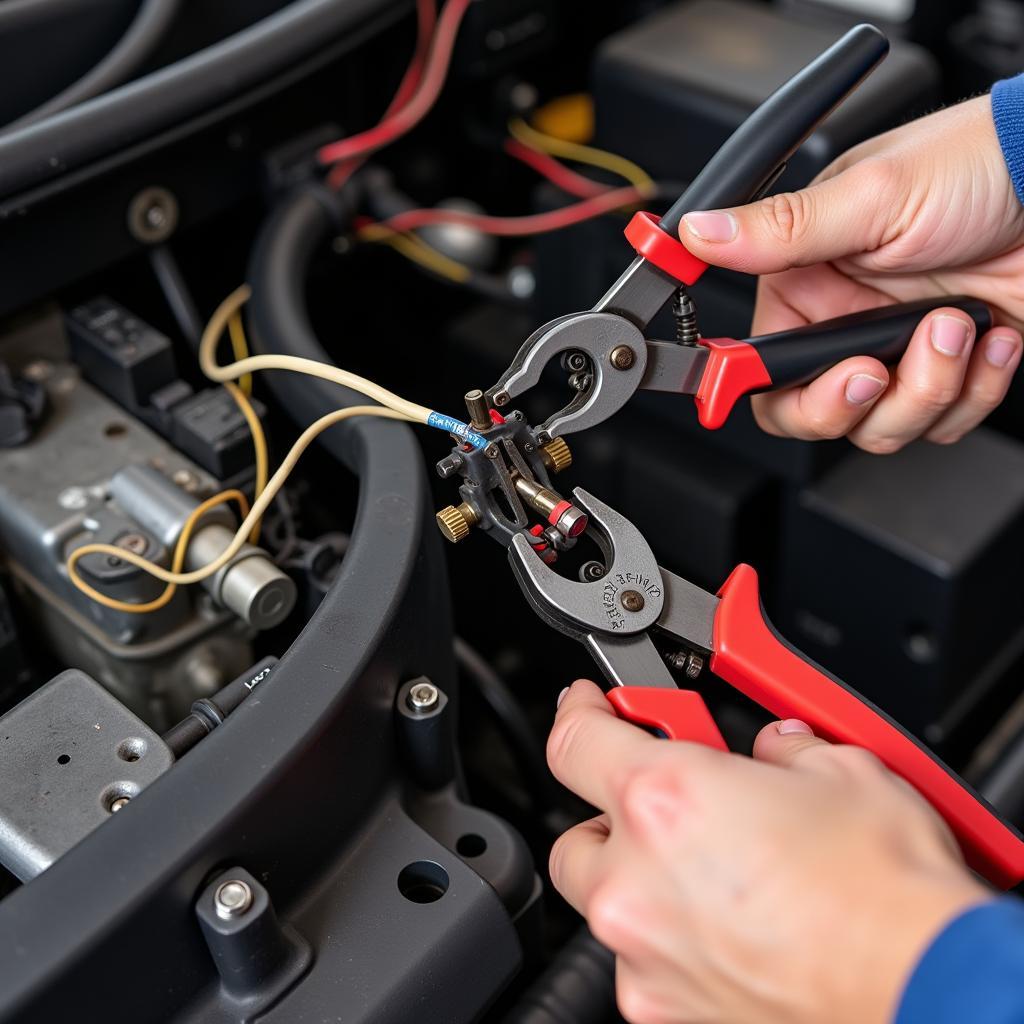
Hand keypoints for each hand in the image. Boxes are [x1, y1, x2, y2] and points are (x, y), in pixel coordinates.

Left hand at [546, 680, 989, 1023]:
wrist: (928, 988)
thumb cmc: (886, 892)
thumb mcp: (839, 770)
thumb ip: (782, 748)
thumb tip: (775, 749)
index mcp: (662, 800)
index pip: (574, 738)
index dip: (580, 712)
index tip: (588, 708)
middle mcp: (634, 880)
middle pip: (579, 835)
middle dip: (616, 818)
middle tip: (672, 812)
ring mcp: (645, 954)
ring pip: (607, 905)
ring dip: (641, 882)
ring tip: (710, 878)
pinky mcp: (667, 1011)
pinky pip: (645, 962)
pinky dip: (671, 942)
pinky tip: (730, 931)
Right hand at [679, 95, 1023, 451]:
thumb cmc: (976, 167)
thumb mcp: (871, 198)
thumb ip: (780, 229)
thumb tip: (699, 233)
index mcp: (806, 284)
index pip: (758, 367)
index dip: (762, 388)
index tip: (793, 387)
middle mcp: (844, 323)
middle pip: (813, 413)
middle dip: (854, 402)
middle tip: (876, 370)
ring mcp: (896, 351)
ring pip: (881, 426)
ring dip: (927, 387)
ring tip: (954, 326)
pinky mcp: (948, 370)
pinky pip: (943, 422)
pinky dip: (975, 389)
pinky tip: (990, 337)